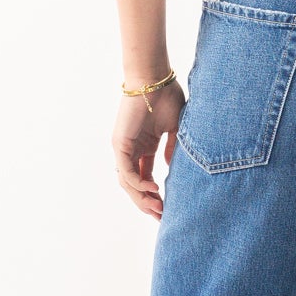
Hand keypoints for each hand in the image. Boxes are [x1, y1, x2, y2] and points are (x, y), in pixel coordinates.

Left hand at [112, 82, 184, 219]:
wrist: (155, 79)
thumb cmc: (167, 97)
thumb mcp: (175, 128)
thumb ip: (172, 148)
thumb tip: (170, 166)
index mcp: (145, 147)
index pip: (146, 178)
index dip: (155, 195)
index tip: (168, 208)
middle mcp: (132, 150)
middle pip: (136, 185)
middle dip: (148, 203)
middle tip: (162, 216)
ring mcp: (125, 148)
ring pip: (128, 183)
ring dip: (142, 198)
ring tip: (158, 208)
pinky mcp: (120, 144)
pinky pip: (126, 172)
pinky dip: (138, 184)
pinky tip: (152, 189)